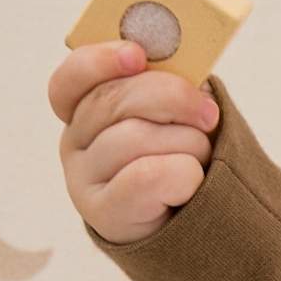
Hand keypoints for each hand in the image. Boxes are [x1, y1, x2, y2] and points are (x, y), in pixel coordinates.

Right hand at [51, 35, 218, 240]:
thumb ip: (168, 85)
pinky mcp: (102, 212)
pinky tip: (191, 183)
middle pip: (112, 101)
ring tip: (201, 158)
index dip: (100, 61)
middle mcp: (74, 141)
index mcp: (84, 108)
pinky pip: (147, 175)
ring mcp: (82, 178)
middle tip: (209, 113)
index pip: (71, 79)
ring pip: (135, 138)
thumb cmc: (181, 157)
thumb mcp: (173, 114)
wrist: (189, 225)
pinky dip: (184, 174)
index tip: (137, 55)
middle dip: (173, 98)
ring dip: (187, 143)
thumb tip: (189, 70)